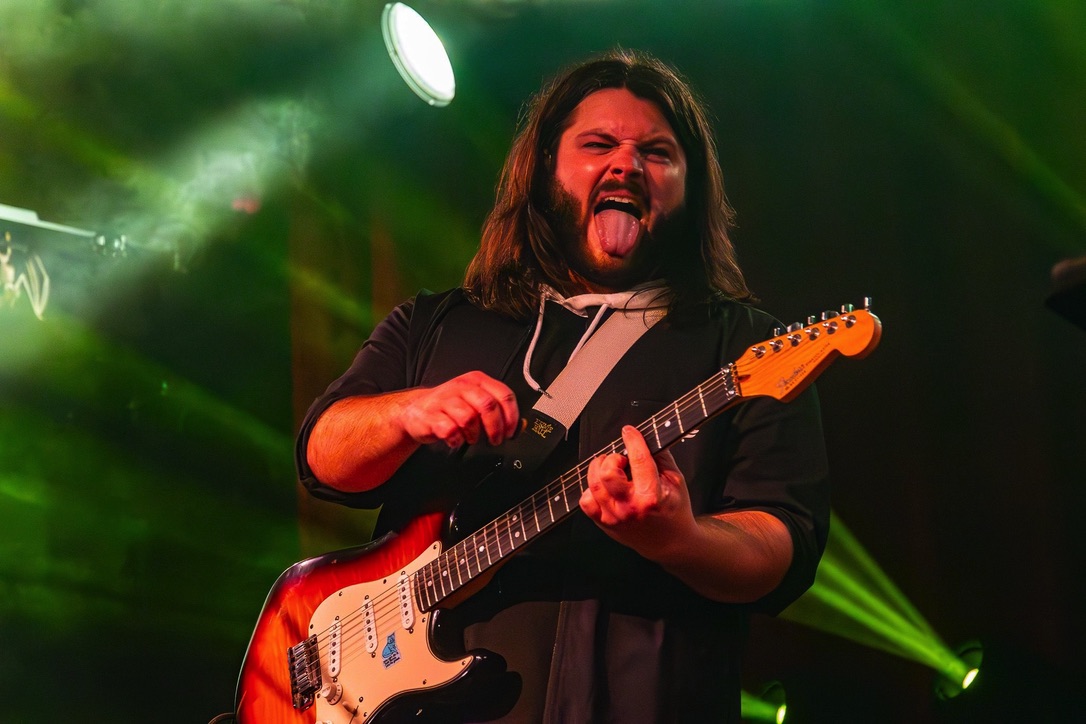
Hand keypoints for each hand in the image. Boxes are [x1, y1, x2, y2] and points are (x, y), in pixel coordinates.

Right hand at [400, 371, 519, 448]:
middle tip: (495, 440)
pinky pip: (449, 430)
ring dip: (474, 434)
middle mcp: (462, 386)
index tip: (511, 432)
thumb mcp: (475, 403)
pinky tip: (455, 440)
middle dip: (495, 428)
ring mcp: (445, 400)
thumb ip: (498, 411)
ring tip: (471, 438)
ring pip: (469, 417)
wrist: (416, 411)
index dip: (511, 417)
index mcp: (476, 381)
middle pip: (488, 406)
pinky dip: (456, 440)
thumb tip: (520, 425)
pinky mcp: (431, 415)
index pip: (504, 395)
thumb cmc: (449, 408)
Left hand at [579, 425, 696, 558]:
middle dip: (613, 458)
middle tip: (621, 459)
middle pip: (607, 473)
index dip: (632, 440)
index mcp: (652, 496)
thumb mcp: (676, 481)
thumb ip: (662, 457)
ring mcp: (614, 517)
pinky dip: (591, 489)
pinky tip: (604, 487)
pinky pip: (585, 501)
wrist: (670, 543)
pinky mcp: (604, 523)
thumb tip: (647, 438)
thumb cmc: (674, 512)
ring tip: (611, 468)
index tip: (629, 432)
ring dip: (599, 469)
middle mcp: (630, 508)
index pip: (638, 459)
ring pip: (593, 484)